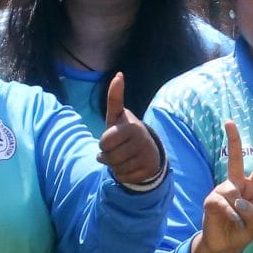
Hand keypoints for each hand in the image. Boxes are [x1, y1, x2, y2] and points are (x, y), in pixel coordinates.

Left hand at [98, 72, 165, 189]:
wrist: (147, 151)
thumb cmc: (125, 133)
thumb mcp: (117, 117)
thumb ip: (115, 98)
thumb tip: (118, 74)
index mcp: (131, 126)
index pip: (104, 142)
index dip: (104, 144)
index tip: (112, 139)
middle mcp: (141, 140)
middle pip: (109, 157)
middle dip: (108, 157)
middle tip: (116, 151)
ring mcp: (146, 155)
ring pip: (117, 169)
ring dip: (115, 166)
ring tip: (123, 158)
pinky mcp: (148, 170)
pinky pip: (125, 178)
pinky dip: (123, 175)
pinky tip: (130, 166)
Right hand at [190, 119, 252, 252]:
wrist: (223, 246)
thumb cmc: (241, 232)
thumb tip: (239, 201)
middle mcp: (237, 186)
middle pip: (235, 160)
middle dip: (233, 140)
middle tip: (229, 122)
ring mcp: (223, 191)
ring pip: (234, 194)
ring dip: (239, 212)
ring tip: (236, 222)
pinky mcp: (211, 201)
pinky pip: (224, 204)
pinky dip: (230, 215)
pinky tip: (230, 221)